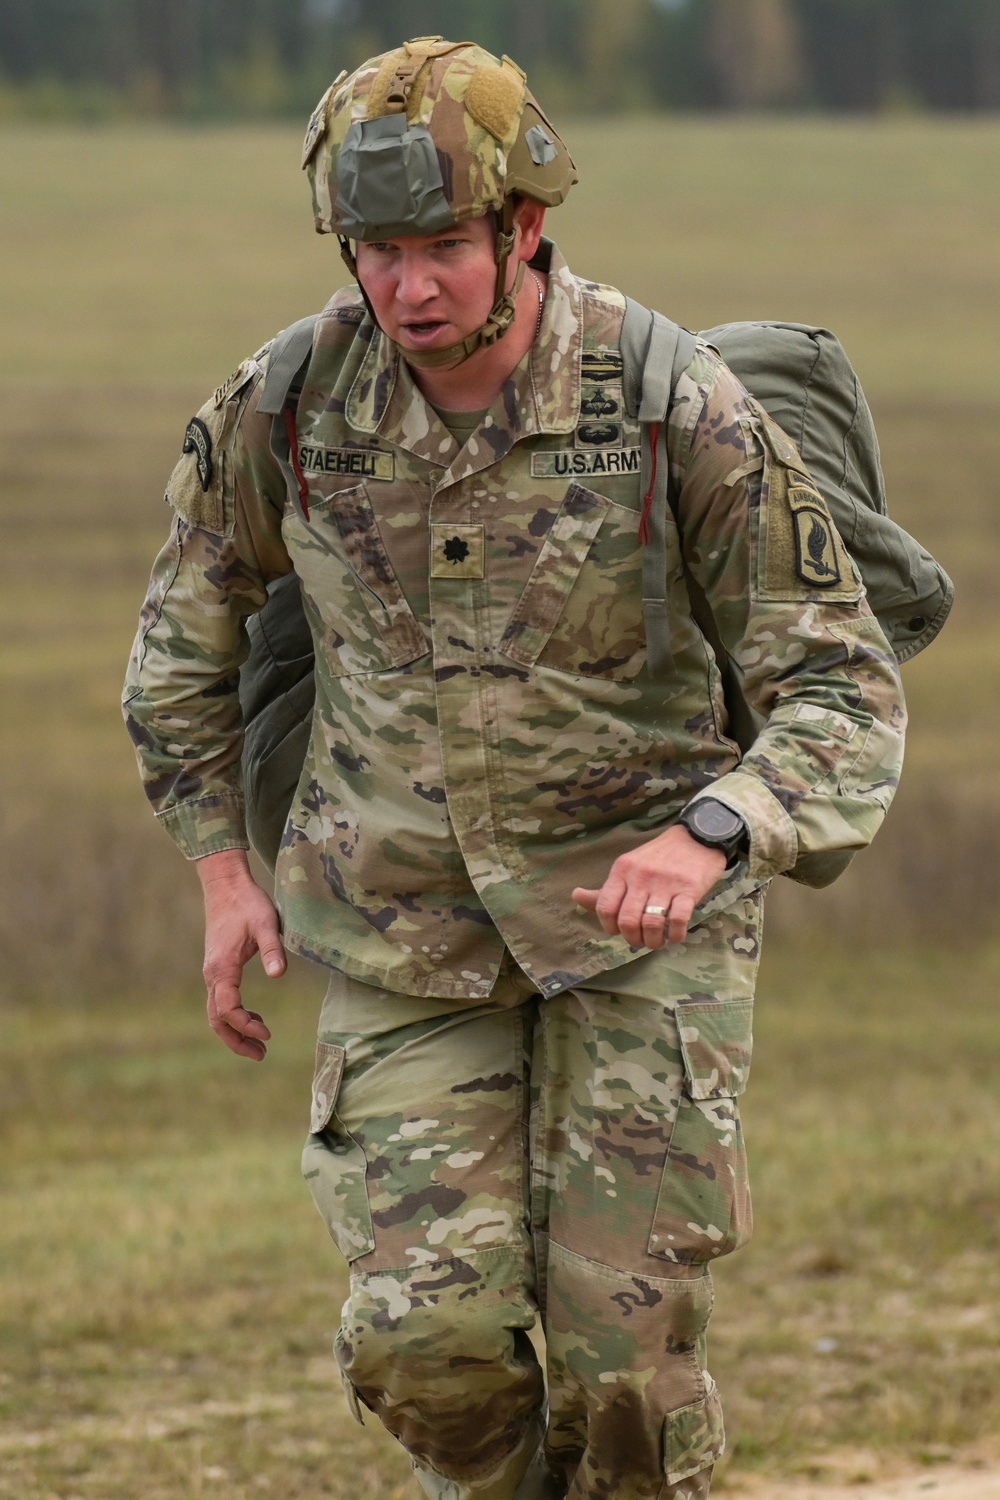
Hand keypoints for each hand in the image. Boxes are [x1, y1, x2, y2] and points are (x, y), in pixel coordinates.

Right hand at [197, 849, 285, 1059]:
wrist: (226, 886)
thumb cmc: (248, 903)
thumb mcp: (266, 923)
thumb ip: (273, 949)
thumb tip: (278, 975)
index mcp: (222, 967)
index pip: (227, 1009)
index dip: (245, 1026)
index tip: (267, 1033)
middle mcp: (212, 974)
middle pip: (216, 1019)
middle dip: (237, 1040)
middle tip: (262, 1055)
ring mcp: (212, 972)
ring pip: (216, 1013)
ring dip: (235, 1032)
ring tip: (260, 1046)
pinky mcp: (218, 969)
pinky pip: (221, 1001)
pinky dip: (235, 1016)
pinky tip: (255, 1018)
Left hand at [572, 825, 727, 949]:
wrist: (697, 836)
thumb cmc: (659, 857)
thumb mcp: (628, 866)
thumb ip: (606, 888)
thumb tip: (576, 896)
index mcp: (622, 870)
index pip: (605, 907)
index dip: (609, 927)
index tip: (619, 931)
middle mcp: (641, 876)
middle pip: (628, 920)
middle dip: (632, 939)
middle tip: (640, 941)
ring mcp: (666, 883)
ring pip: (652, 924)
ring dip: (654, 941)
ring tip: (657, 942)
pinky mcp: (689, 889)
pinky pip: (678, 920)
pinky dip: (676, 935)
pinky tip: (675, 936)